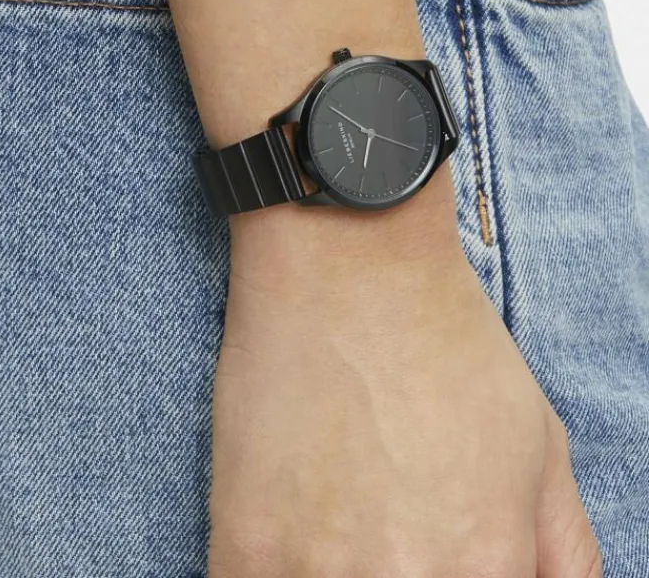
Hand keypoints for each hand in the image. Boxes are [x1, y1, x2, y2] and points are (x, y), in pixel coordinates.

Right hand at [208, 221, 601, 577]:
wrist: (348, 262)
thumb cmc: (445, 340)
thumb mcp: (540, 444)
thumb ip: (564, 553)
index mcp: (487, 569)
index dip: (453, 573)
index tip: (427, 549)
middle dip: (391, 568)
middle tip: (377, 517)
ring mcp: (318, 573)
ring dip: (328, 570)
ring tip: (332, 509)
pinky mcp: (245, 550)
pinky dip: (273, 568)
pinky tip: (286, 522)